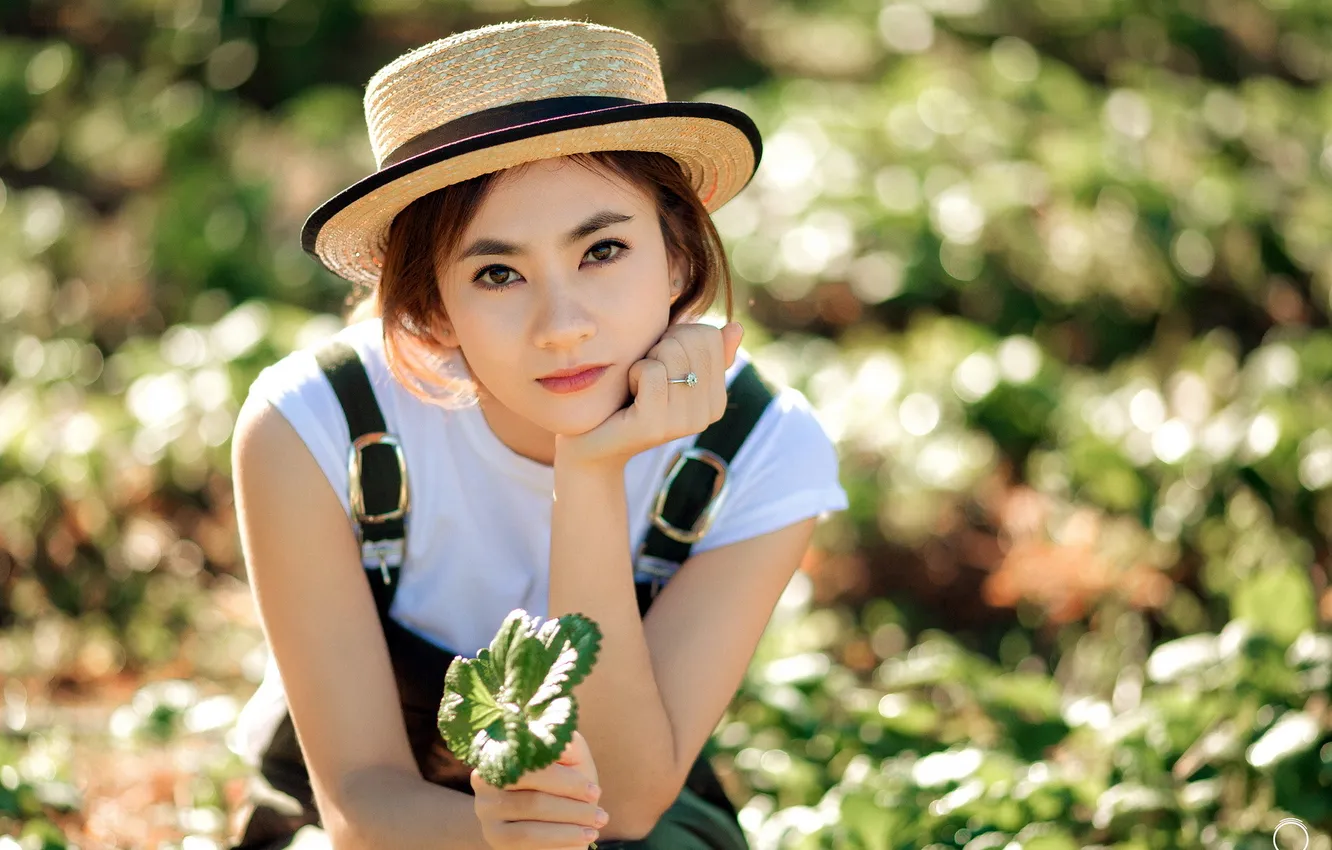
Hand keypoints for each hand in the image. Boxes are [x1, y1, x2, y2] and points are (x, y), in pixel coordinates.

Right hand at [472, 730, 606, 848]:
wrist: (551, 816)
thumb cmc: (565, 782)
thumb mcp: (571, 759)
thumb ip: (568, 745)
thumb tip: (562, 741)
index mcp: (504, 749)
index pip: (534, 764)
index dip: (566, 780)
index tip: (595, 791)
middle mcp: (485, 778)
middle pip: (532, 793)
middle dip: (573, 805)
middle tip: (601, 815)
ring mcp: (486, 809)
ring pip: (531, 819)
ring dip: (570, 824)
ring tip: (596, 826)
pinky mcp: (494, 836)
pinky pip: (528, 840)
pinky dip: (560, 840)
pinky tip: (582, 841)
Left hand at [556, 321, 744, 469]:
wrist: (593, 441)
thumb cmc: (629, 398)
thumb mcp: (668, 371)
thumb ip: (703, 353)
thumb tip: (735, 327)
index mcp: (717, 401)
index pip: (710, 337)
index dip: (678, 334)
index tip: (661, 359)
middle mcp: (707, 416)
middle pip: (692, 341)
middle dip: (662, 344)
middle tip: (646, 372)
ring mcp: (683, 424)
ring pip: (671, 354)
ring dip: (645, 360)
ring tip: (637, 386)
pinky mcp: (655, 426)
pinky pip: (651, 371)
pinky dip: (633, 372)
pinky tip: (629, 394)